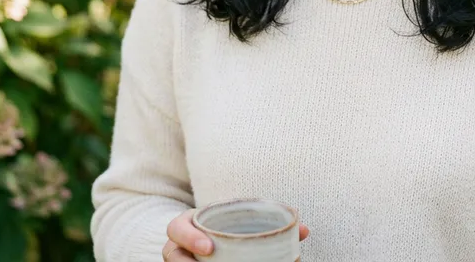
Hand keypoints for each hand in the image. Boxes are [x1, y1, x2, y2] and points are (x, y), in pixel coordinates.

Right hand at [163, 209, 309, 259]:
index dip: (189, 237)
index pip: (178, 227)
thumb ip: (270, 220)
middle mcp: (181, 243)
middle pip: (171, 252)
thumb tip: (303, 230)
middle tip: (210, 258)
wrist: (215, 233)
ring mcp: (182, 259)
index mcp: (193, 221)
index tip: (210, 248)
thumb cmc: (231, 224)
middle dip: (183, 260)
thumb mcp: (244, 217)